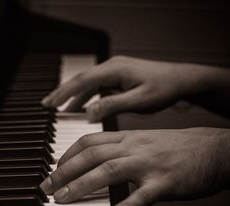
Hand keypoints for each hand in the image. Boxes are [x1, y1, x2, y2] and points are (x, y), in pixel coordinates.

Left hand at [40, 127, 229, 205]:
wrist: (214, 149)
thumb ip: (120, 149)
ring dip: (82, 185)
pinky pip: (143, 196)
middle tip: (47, 187)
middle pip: (91, 155)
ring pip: (109, 171)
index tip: (54, 168)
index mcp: (127, 138)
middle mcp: (134, 148)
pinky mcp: (166, 183)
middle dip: (64, 171)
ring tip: (64, 199)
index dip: (66, 155)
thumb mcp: (144, 141)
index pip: (88, 141)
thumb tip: (96, 161)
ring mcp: (149, 164)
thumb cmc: (177, 147)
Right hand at [42, 56, 213, 121]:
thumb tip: (88, 113)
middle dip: (62, 92)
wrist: (183, 80)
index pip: (82, 81)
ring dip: (73, 95)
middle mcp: (112, 67)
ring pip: (87, 83)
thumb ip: (112, 105)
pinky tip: (81, 106)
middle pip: (80, 80)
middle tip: (46, 104)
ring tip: (59, 108)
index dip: (64, 93)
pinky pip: (97, 86)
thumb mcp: (139, 101)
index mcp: (115, 70)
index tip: (50, 104)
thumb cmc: (165, 89)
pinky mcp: (119, 77)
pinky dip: (86, 96)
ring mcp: (115, 71)